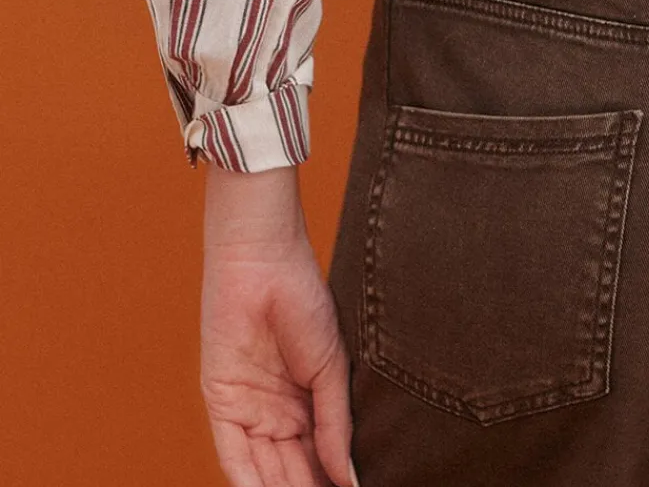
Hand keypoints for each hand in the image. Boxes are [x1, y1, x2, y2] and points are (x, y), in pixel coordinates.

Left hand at [201, 162, 355, 486]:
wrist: (267, 261)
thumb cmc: (305, 301)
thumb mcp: (331, 368)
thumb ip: (335, 425)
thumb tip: (349, 479)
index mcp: (307, 405)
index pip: (319, 460)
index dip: (331, 482)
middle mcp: (277, 415)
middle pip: (291, 471)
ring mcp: (249, 411)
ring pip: (264, 471)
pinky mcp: (222, 404)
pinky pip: (233, 455)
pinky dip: (249, 481)